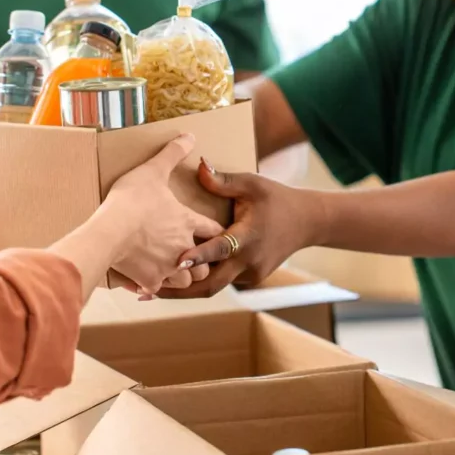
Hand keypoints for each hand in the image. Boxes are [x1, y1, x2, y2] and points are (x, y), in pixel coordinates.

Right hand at [100, 135, 223, 297]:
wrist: (110, 232)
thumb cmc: (132, 200)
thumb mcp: (152, 170)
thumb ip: (172, 153)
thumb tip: (190, 135)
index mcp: (187, 222)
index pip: (213, 230)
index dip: (215, 231)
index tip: (213, 233)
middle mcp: (183, 247)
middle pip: (205, 261)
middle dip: (202, 261)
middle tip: (193, 255)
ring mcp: (167, 266)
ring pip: (186, 281)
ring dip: (181, 277)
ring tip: (172, 270)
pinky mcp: (149, 280)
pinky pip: (157, 289)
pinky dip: (153, 287)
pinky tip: (145, 282)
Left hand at [155, 158, 323, 298]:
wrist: (307, 223)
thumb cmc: (277, 199)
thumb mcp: (252, 184)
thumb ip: (223, 181)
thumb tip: (199, 165)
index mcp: (248, 237)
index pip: (220, 249)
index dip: (198, 257)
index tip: (176, 262)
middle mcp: (249, 261)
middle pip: (210, 284)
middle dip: (179, 289)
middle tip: (147, 289)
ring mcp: (250, 274)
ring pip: (214, 286)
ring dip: (186, 289)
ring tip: (151, 289)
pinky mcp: (250, 278)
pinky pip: (222, 281)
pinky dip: (201, 281)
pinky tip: (177, 281)